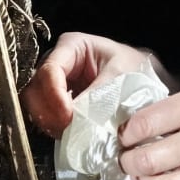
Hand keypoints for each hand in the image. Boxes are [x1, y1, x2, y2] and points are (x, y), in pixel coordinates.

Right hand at [20, 32, 155, 136]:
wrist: (144, 79)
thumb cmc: (134, 67)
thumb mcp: (121, 75)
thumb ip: (99, 94)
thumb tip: (79, 118)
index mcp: (72, 46)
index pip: (50, 70)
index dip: (54, 95)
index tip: (68, 115)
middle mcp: (57, 62)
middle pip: (35, 88)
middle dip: (49, 111)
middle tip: (67, 128)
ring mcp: (54, 83)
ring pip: (36, 104)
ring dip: (50, 121)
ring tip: (70, 133)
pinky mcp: (57, 102)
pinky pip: (45, 116)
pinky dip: (54, 127)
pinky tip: (70, 134)